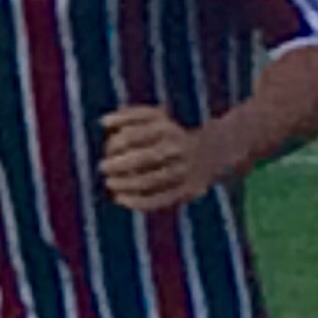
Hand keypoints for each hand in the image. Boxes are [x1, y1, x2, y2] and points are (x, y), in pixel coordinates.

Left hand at [100, 106, 225, 213]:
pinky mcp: (188, 190)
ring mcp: (183, 171)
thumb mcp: (156, 117)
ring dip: (124, 184)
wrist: (214, 150)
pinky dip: (137, 202)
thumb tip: (104, 121)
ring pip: (148, 181)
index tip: (107, 150)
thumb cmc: (171, 132)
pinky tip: (121, 199)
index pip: (132, 136)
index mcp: (166, 128)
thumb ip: (129, 115)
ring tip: (110, 183)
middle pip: (140, 159)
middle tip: (103, 167)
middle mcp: (177, 149)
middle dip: (117, 165)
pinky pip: (159, 200)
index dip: (114, 144)